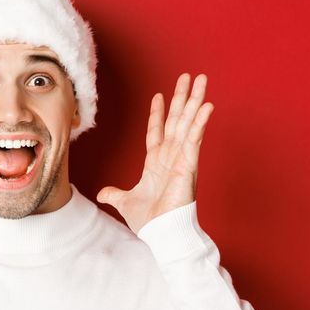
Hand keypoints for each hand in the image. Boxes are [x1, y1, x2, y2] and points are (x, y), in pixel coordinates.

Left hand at [97, 73, 213, 233]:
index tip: (158, 95)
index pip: (157, 131)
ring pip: (188, 122)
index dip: (158, 113)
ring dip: (195, 100)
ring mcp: (182, 158)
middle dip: (183, 97)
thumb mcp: (126, 202)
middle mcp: (171, 156)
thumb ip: (115, 194)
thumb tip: (103, 193)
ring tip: (201, 80)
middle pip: (178, 119)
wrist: (160, 233)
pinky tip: (207, 106)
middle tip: (188, 77)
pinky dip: (201, 121)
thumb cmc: (150, 221)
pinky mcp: (189, 163)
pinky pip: (195, 138)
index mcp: (156, 162)